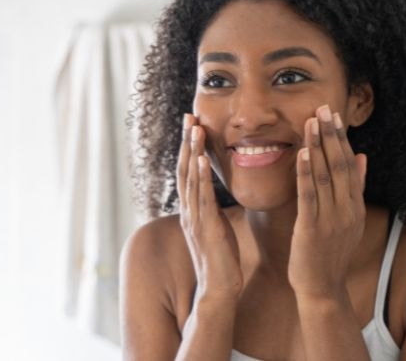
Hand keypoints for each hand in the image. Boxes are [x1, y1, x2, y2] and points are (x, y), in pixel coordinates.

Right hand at [178, 114, 241, 301]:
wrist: (219, 289)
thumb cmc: (222, 259)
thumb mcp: (217, 227)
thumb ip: (215, 208)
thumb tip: (221, 192)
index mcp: (192, 210)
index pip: (188, 171)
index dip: (189, 147)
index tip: (193, 124)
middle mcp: (188, 210)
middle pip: (184, 168)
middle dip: (186, 142)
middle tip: (189, 115)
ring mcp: (194, 218)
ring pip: (190, 178)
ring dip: (191, 151)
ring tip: (194, 128)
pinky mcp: (206, 228)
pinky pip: (201, 198)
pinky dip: (199, 177)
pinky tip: (200, 160)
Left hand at [288, 105, 366, 299]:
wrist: (322, 288)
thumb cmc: (329, 253)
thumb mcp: (347, 219)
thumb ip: (353, 188)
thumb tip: (361, 157)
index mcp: (353, 206)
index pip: (349, 164)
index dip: (341, 138)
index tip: (334, 115)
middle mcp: (346, 209)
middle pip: (340, 165)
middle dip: (331, 135)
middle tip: (324, 108)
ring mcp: (330, 219)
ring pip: (325, 175)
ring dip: (318, 146)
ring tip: (312, 121)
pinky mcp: (311, 228)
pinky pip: (309, 195)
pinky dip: (306, 172)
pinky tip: (303, 153)